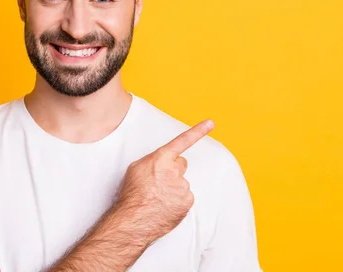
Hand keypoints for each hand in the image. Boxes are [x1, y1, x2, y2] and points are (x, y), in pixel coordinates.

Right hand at [114, 120, 214, 243]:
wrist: (134, 220)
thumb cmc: (132, 194)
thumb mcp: (136, 168)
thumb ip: (153, 160)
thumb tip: (161, 162)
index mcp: (161, 159)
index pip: (182, 141)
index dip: (198, 131)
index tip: (211, 123)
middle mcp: (175, 170)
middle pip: (180, 164)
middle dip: (173, 169)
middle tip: (159, 181)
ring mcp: (183, 186)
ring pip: (182, 182)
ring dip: (173, 187)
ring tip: (158, 197)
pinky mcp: (187, 201)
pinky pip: (185, 196)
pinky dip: (177, 200)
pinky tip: (165, 205)